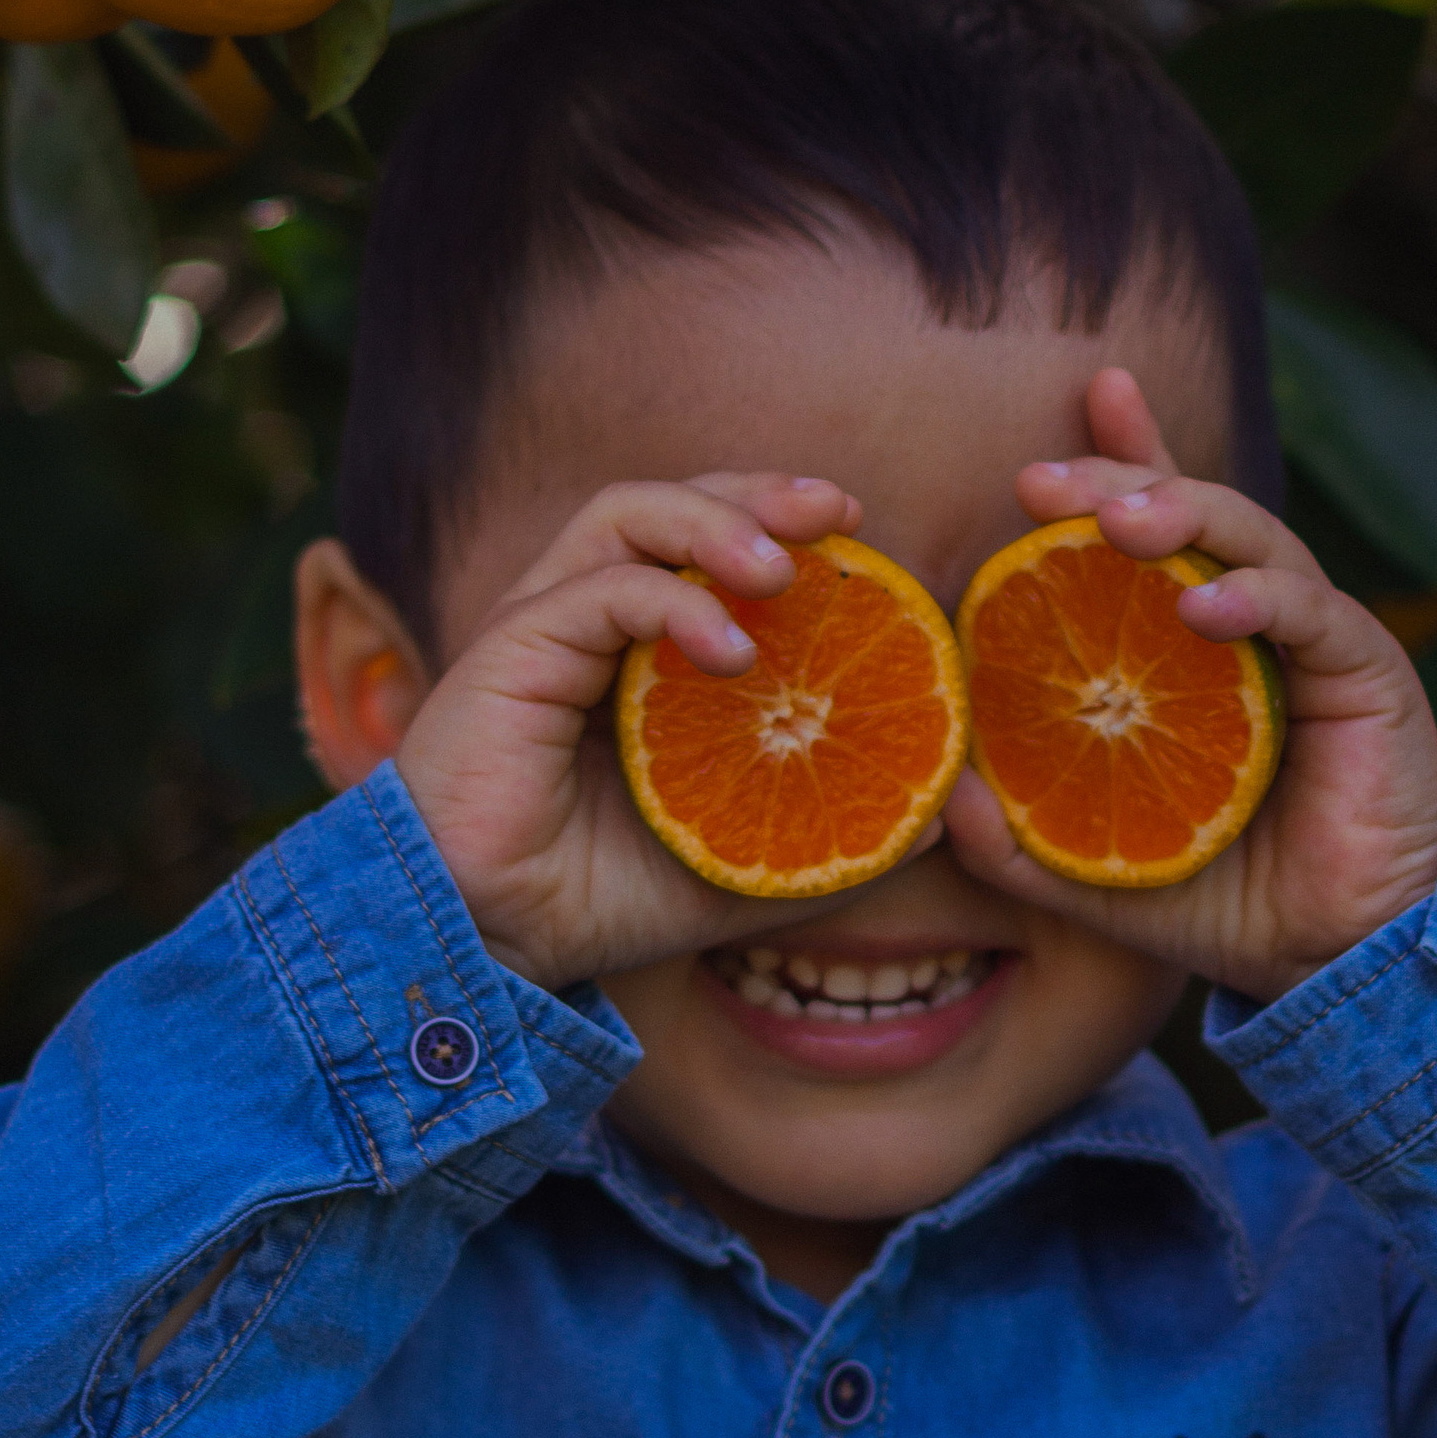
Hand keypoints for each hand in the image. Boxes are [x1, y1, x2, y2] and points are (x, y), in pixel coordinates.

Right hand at [394, 472, 865, 987]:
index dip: (775, 523)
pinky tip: (731, 649)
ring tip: (784, 569)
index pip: (704, 548)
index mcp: (634, 650)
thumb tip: (944, 807)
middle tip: (837, 510)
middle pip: (669, 506)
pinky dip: (671, 600)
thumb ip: (836, 833)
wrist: (492, 943)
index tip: (855, 528)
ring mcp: (543, 626)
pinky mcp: (508, 650)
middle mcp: (585, 619)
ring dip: (714, 523)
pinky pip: (597, 590)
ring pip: (626, 516)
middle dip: (756, 494)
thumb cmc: (603, 900)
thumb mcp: (749, 866)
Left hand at [943, 371, 1436, 1005]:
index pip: (1159, 536)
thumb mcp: (1102, 874)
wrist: (1338, 960)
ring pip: (1253, 539)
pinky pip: (1309, 613)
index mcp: (1200, 649)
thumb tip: (944, 794)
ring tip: (1118, 521)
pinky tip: (1202, 604)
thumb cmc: (1227, 906)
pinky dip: (1256, 597)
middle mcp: (1260, 626)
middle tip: (1040, 481)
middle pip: (1194, 515)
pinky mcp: (1367, 671)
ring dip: (1184, 513)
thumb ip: (1024, 841)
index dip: (1120, 465)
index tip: (1052, 438)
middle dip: (1121, 479)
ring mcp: (1316, 640)